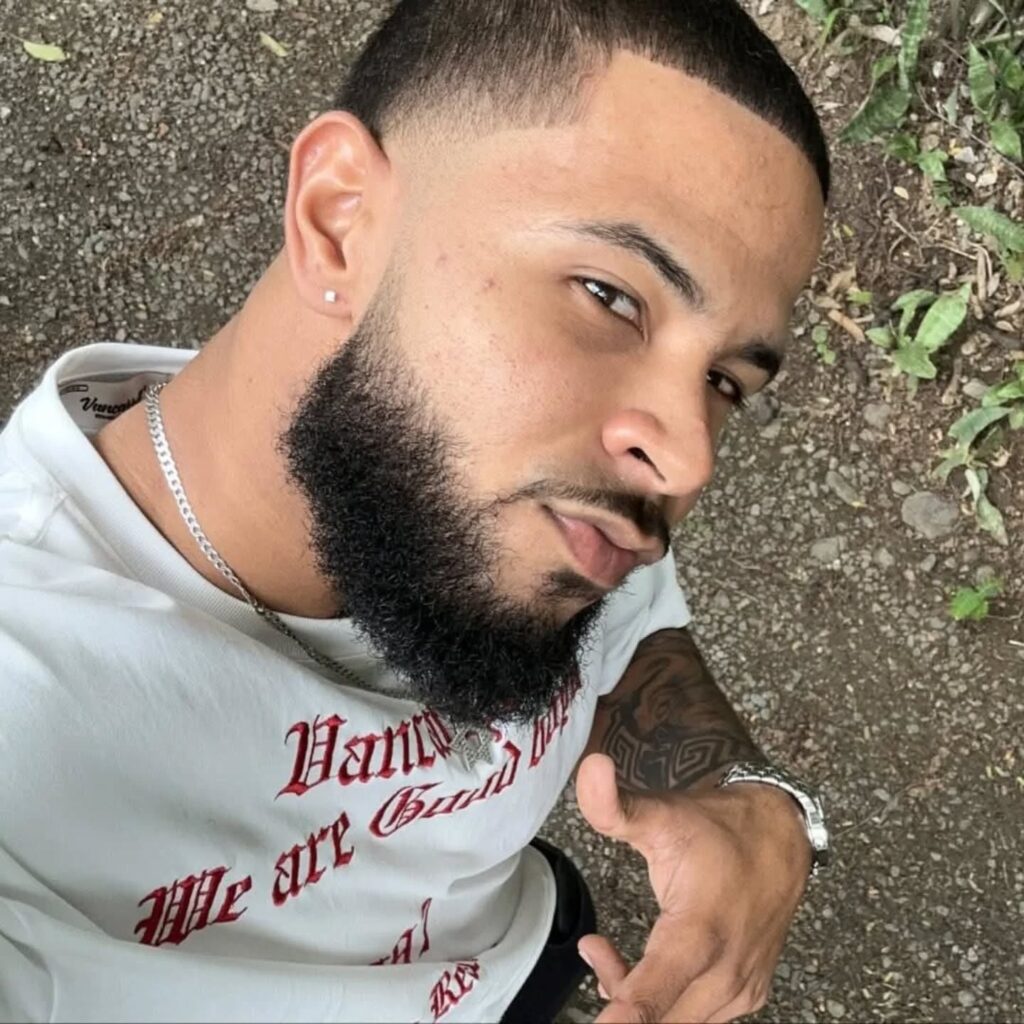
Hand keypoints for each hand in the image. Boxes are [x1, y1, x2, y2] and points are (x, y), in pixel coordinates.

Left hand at [575, 753, 810, 1022]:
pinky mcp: (749, 994)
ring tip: (607, 953)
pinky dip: (667, 1006)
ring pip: (680, 1023)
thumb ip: (616, 806)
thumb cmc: (718, 827)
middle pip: (662, 1019)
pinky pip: (700, 1018)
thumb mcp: (663, 812)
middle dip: (620, 1003)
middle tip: (594, 949)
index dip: (624, 1017)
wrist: (782, 835)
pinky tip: (643, 973)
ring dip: (639, 1004)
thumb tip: (590, 768)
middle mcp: (727, 970)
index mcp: (701, 930)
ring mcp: (742, 988)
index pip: (656, 992)